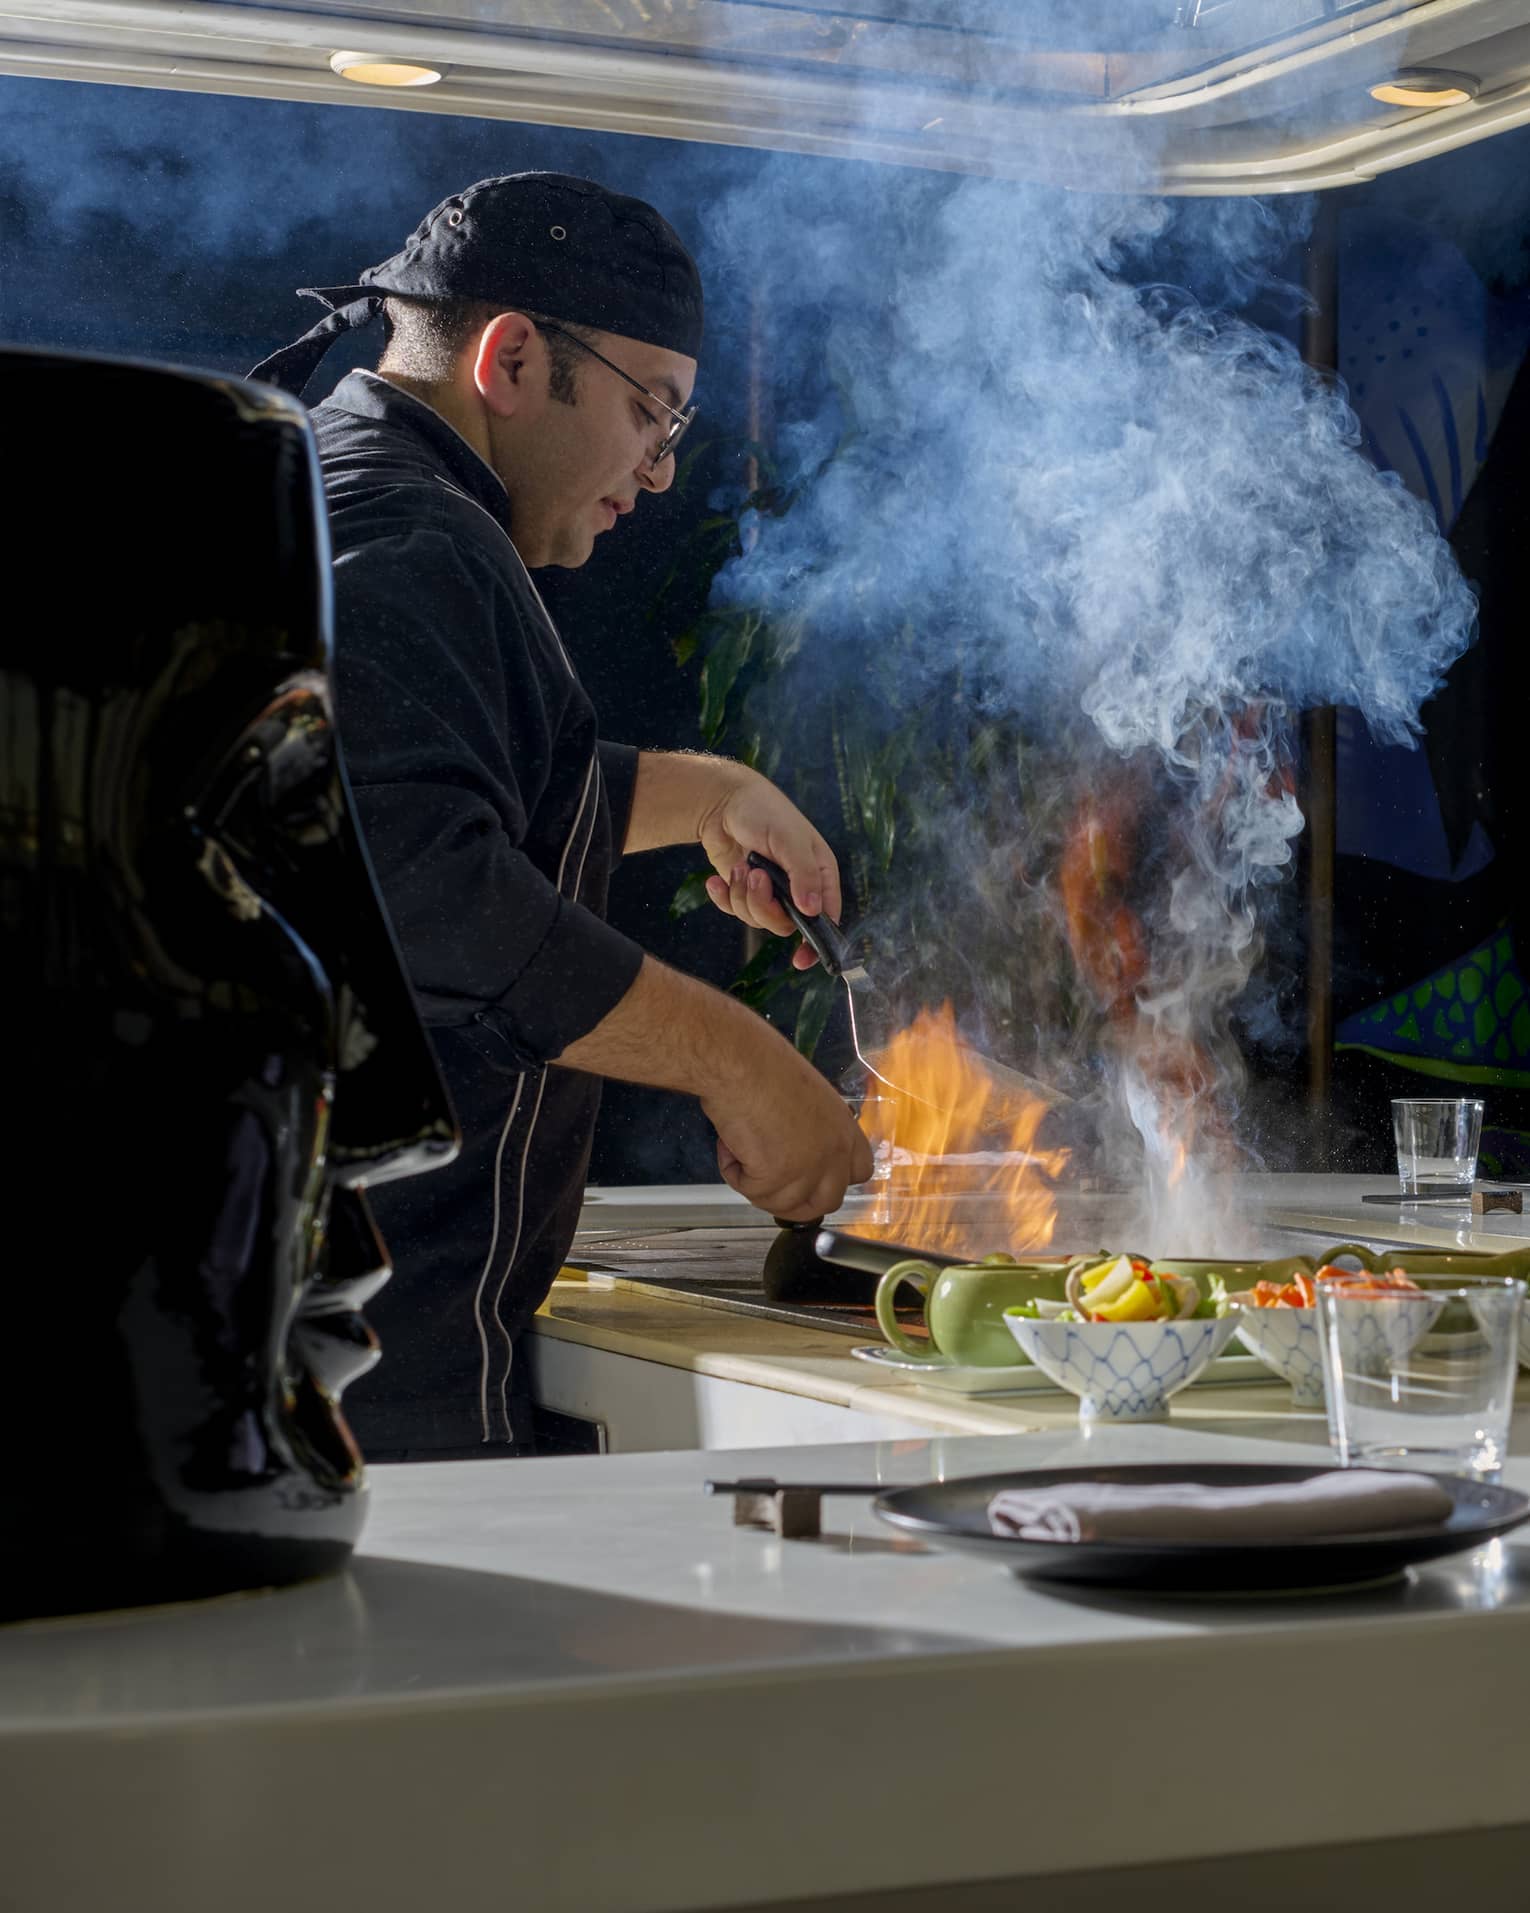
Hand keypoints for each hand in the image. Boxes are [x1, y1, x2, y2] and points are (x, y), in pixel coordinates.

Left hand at [696, 763, 841, 969]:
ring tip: (738, 866)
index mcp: (819, 873)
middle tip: (753, 876)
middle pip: (786, 923)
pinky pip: (735, 911)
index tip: (801, 959)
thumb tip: (814, 911)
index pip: (827, 917)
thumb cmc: (764, 812)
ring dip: (741, 896)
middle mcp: (797, 886)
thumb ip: (803, 875)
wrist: (723, 800)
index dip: (817, 942)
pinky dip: (723, 897)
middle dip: (763, 905)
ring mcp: (770, 890)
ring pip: (758, 918)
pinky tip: (716, 880)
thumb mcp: (789, 839)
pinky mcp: (744, 890)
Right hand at [702, 1036, 874, 1220]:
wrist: (741, 1062)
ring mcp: (809, 1168)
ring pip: (783, 1204)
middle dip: (794, 1200)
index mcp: (845, 1129)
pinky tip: (730, 1144)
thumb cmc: (764, 1067)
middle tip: (767, 1181)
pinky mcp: (777, 1176)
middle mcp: (835, 1152)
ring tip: (740, 1147)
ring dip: (756, 1184)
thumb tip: (795, 1151)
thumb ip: (815, 1131)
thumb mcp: (809, 1099)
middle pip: (826, 1202)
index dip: (831, 1181)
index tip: (809, 1178)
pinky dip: (734, 1173)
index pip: (859, 1173)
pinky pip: (752, 1192)